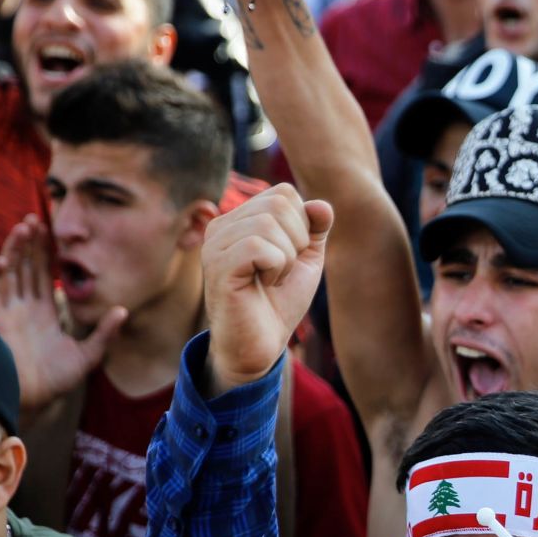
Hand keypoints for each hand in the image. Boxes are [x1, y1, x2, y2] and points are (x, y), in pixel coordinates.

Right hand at [0, 216, 125, 411]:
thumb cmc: (57, 381)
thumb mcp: (88, 355)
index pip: (43, 275)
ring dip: (12, 250)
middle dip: (28, 243)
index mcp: (44, 312)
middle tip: (35, 219)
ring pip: (7, 273)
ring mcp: (8, 313)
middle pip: (24, 267)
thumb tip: (124, 310)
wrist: (35, 400)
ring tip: (23, 227)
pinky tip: (4, 261)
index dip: (46, 253)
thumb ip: (104, 332)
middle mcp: (24, 308)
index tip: (52, 232)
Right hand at [202, 186, 331, 395]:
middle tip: (283, 269)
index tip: (291, 254)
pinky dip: (276, 267)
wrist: (261, 343)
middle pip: (279, 203)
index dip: (303, 223)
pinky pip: (259, 247)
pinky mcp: (217, 265)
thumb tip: (322, 204)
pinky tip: (265, 284)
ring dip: (287, 257)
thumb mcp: (305, 258)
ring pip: (269, 223)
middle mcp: (221, 225)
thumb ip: (315, 228)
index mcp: (240, 219)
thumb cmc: (280, 301)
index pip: (284, 193)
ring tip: (273, 278)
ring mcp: (215, 244)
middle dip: (298, 239)